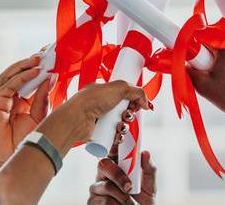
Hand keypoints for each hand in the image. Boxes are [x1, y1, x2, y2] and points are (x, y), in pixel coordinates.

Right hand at [0, 54, 50, 171]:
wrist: (4, 160)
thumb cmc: (20, 143)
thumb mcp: (38, 117)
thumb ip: (43, 99)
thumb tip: (51, 79)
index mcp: (19, 101)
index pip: (29, 79)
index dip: (40, 68)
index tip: (53, 58)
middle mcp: (8, 98)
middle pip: (19, 74)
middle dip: (32, 62)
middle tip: (47, 52)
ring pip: (11, 75)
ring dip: (26, 65)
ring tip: (41, 58)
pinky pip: (8, 85)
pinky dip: (21, 77)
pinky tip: (34, 72)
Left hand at [36, 81, 150, 154]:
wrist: (77, 118)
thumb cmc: (92, 100)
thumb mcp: (119, 87)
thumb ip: (137, 91)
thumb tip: (147, 102)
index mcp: (105, 91)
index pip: (125, 95)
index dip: (134, 100)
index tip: (138, 103)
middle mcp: (103, 105)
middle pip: (126, 110)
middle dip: (130, 114)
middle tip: (127, 114)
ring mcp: (101, 119)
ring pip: (122, 124)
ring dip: (125, 126)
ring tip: (120, 125)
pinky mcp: (100, 132)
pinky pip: (116, 135)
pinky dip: (119, 136)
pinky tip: (117, 134)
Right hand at [88, 112, 156, 204]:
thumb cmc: (141, 203)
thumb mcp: (150, 187)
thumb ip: (149, 170)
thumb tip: (146, 152)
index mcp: (117, 166)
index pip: (112, 150)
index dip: (114, 141)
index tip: (120, 135)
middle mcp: (104, 175)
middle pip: (103, 164)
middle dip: (117, 174)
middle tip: (130, 187)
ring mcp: (96, 188)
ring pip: (104, 184)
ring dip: (120, 195)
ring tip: (129, 203)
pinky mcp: (91, 201)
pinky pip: (101, 199)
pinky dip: (115, 204)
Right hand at [189, 38, 224, 133]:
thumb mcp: (205, 87)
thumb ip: (188, 72)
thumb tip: (181, 65)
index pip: (200, 38)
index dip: (191, 50)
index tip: (188, 58)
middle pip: (212, 45)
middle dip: (206, 60)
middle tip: (208, 76)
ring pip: (224, 53)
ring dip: (218, 65)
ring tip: (222, 82)